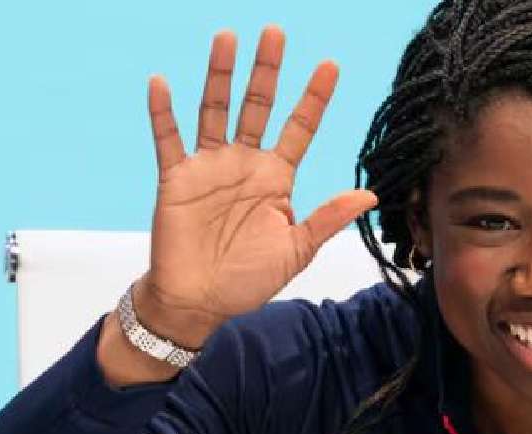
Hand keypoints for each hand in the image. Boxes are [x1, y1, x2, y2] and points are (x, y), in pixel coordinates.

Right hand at [140, 26, 376, 334]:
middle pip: (257, 107)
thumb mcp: (297, 250)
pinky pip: (168, 139)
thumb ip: (328, 219)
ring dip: (220, 76)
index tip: (330, 65)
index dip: (314, 98)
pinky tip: (161, 82)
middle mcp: (244, 164)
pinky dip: (163, 112)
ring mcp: (209, 167)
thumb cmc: (248, 280)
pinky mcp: (176, 178)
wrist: (200, 302)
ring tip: (227, 38)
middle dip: (266, 71)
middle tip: (275, 32)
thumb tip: (370, 195)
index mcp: (276, 178)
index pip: (299, 128)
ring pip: (215, 110)